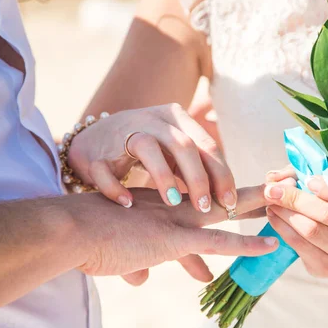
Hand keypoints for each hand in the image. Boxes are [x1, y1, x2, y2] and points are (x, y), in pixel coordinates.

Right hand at [68, 103, 236, 212]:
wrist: (94, 142)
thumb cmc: (147, 153)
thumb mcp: (176, 156)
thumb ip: (199, 172)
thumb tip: (233, 202)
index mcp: (177, 120)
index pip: (207, 145)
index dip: (221, 174)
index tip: (231, 202)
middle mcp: (152, 121)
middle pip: (182, 145)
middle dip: (197, 177)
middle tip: (205, 207)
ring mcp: (122, 132)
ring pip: (146, 148)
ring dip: (162, 177)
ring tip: (173, 203)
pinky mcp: (95, 152)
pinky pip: (106, 168)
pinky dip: (116, 187)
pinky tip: (129, 203)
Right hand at [77, 184, 275, 285]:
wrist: (72, 230)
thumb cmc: (93, 236)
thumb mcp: (124, 246)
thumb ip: (141, 261)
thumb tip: (144, 281)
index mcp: (169, 202)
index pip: (209, 192)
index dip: (233, 188)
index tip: (256, 184)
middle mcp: (178, 204)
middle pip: (227, 191)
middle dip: (258, 186)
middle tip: (288, 177)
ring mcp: (179, 219)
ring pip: (230, 208)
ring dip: (262, 206)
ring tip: (291, 201)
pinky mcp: (174, 238)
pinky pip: (219, 241)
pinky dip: (247, 244)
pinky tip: (270, 246)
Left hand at [264, 166, 327, 281]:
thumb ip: (306, 178)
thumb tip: (275, 177)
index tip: (308, 180)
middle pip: (326, 214)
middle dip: (296, 199)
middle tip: (273, 189)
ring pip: (310, 230)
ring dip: (285, 213)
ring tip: (270, 202)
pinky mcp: (326, 268)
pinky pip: (299, 245)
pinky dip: (282, 228)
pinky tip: (273, 217)